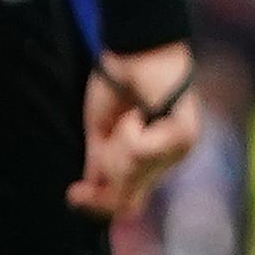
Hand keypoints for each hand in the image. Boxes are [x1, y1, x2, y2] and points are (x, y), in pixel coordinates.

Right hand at [74, 42, 206, 219]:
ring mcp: (180, 151)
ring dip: (116, 147)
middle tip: (106, 137)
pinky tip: (137, 112)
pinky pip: (139, 152)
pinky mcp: (183, 136)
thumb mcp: (101, 129)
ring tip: (127, 118)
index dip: (97, 207)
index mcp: (151, 161)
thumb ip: (98, 162)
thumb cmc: (118, 81)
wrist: (134, 48)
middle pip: (125, 196)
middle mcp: (169, 161)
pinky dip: (128, 131)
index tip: (71, 194)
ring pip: (131, 174)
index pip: (127, 204)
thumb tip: (88, 192)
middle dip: (106, 169)